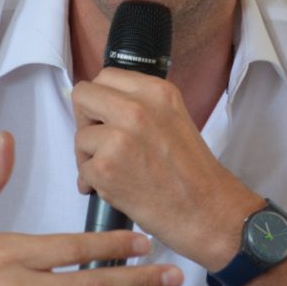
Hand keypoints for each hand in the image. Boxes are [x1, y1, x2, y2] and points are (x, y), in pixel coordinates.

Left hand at [72, 69, 258, 266]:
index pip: (105, 76)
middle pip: (83, 95)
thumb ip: (139, 103)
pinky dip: (93, 182)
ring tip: (116, 170)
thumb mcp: (173, 116)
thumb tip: (101, 103)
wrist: (206, 210)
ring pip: (80, 136)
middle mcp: (136, 108)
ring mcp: (119, 138)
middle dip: (86, 119)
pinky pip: (82, 168)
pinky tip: (115, 188)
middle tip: (100, 140)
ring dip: (90, 156)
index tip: (106, 116)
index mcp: (155, 91)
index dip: (101, 98)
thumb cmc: (190, 170)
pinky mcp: (106, 168)